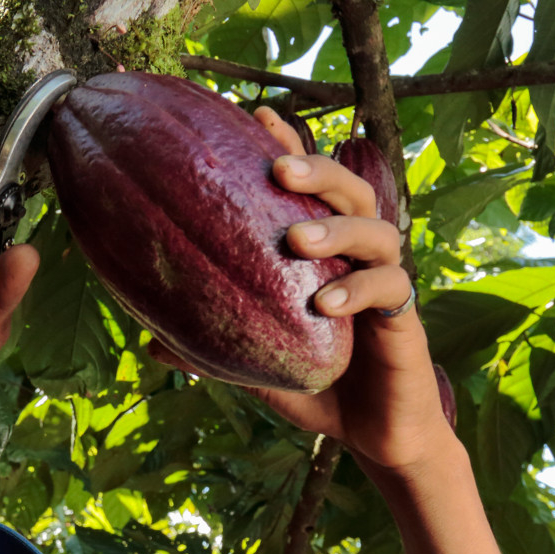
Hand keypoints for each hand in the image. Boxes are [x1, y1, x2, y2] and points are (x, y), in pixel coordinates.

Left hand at [151, 107, 455, 475]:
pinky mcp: (405, 318)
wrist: (373, 437)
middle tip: (278, 168)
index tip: (257, 116)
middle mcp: (357, 257)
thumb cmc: (318, 388)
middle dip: (318, 170)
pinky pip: (390, 287)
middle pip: (352, 190)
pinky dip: (358, 288)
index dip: (290, 149)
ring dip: (337, 226)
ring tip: (297, 239)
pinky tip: (327, 303)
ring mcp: (384, 282)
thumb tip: (149, 342)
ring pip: (377, 229)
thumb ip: (214, 350)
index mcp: (326, 254)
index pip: (311, 189)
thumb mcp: (256, 368)